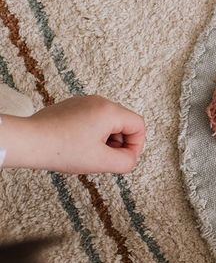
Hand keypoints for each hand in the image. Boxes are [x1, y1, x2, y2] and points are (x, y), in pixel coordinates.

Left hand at [0, 96, 145, 173]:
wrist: (29, 141)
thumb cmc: (61, 149)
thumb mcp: (101, 162)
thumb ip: (125, 162)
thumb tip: (130, 158)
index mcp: (109, 111)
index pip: (138, 126)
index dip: (135, 146)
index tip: (122, 160)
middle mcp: (98, 101)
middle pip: (123, 123)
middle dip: (119, 144)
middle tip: (104, 160)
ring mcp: (83, 102)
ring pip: (107, 122)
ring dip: (105, 140)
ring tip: (88, 154)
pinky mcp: (71, 107)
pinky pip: (92, 119)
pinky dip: (91, 134)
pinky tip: (77, 147)